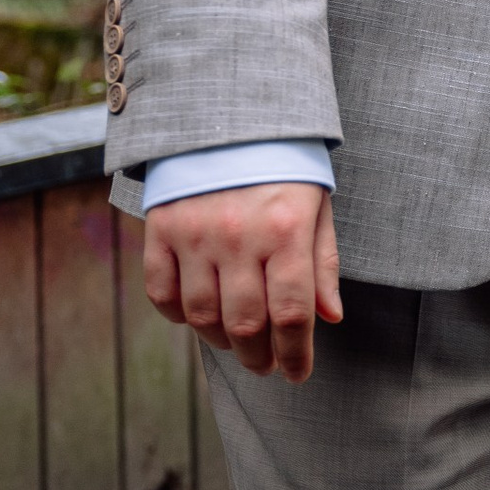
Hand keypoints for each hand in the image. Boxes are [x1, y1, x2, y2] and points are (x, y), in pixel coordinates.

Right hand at [144, 182, 342, 381]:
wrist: (229, 115)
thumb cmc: (283, 166)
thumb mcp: (316, 208)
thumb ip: (322, 264)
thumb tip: (328, 318)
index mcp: (286, 231)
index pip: (290, 314)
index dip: (295, 355)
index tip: (298, 374)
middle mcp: (238, 236)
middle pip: (244, 324)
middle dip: (259, 358)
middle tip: (267, 366)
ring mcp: (194, 234)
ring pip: (202, 316)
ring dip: (222, 342)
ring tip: (237, 344)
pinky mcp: (161, 228)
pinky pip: (161, 292)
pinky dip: (178, 315)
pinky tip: (198, 316)